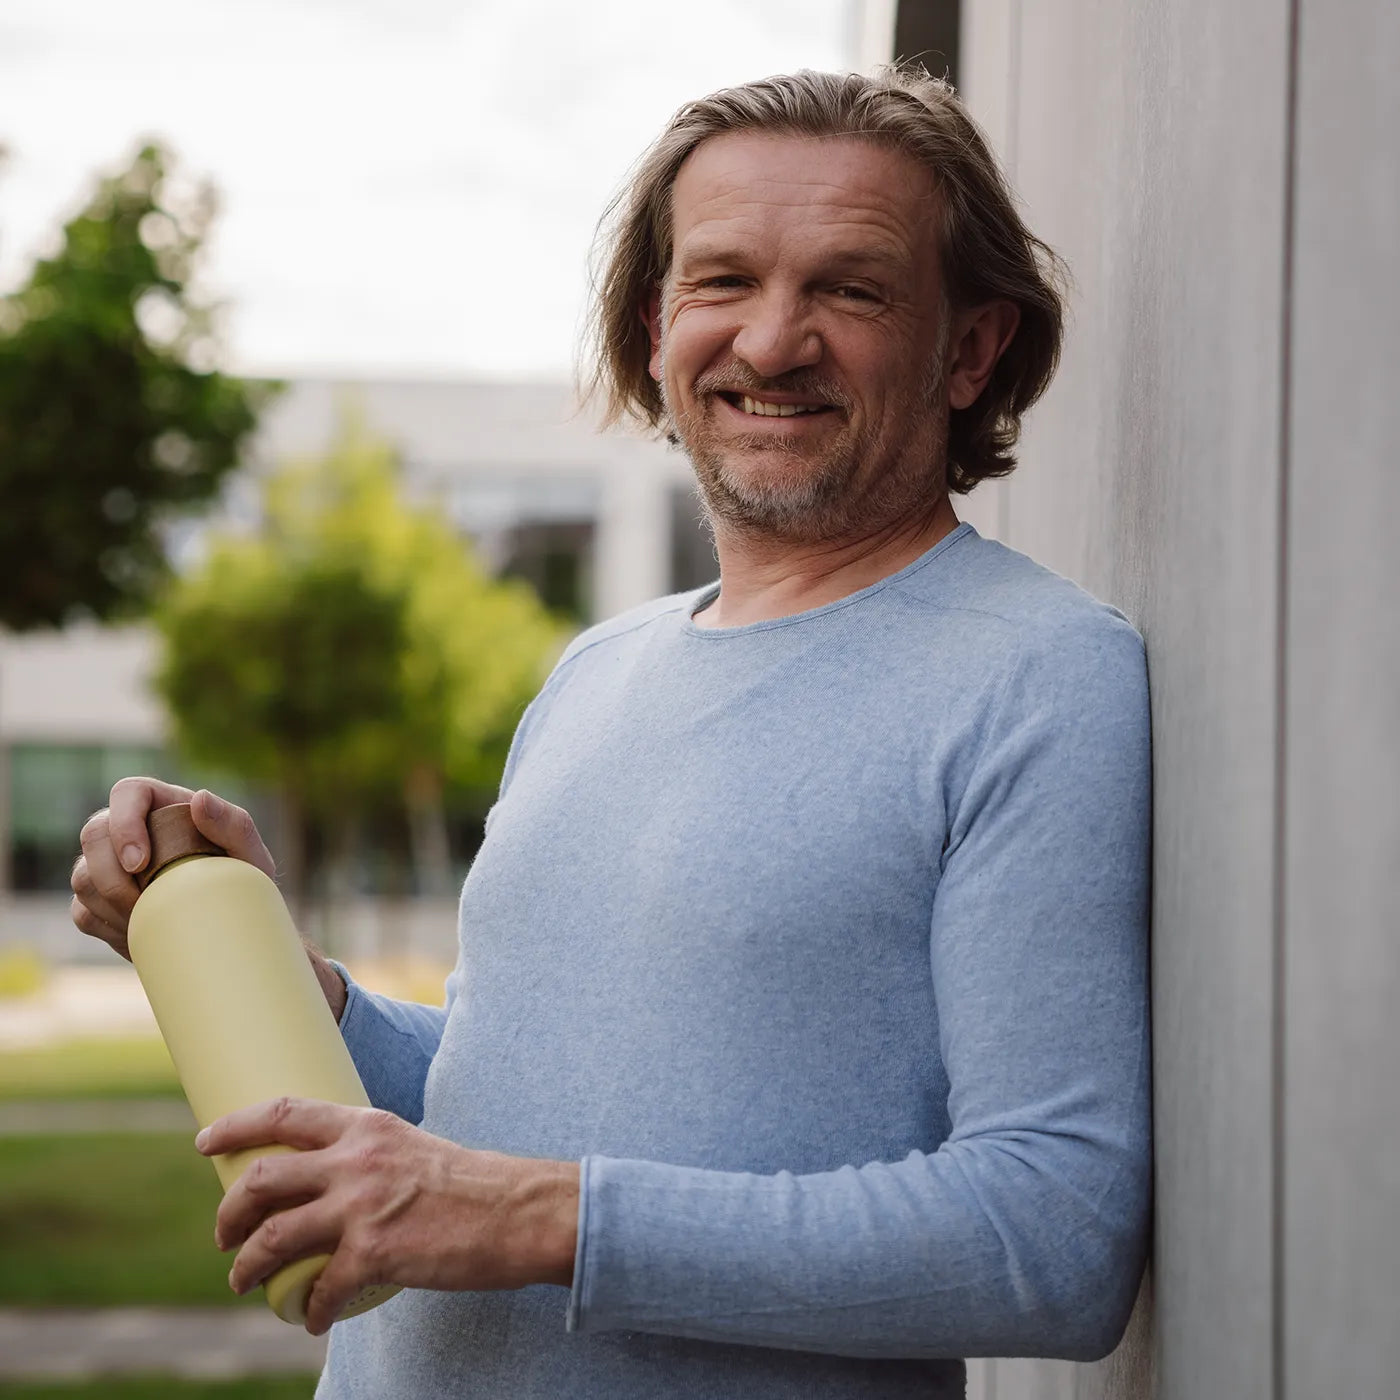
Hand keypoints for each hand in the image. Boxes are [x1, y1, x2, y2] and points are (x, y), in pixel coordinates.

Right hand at [70, 778, 275, 959]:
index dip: (124, 824)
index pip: (127, 792)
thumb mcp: (251, 855)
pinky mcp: (100, 901)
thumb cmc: (245, 881)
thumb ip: (234, 824)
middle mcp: (130, 830)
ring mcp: (109, 865)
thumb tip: (200, 799)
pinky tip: (140, 933)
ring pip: (83, 877)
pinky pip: (83, 912)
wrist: (232, 926)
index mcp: (164, 806)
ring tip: (151, 920)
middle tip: (144, 904)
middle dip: (111, 875)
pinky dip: (109, 927)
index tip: (140, 863)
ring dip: (113, 905)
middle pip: (93, 835)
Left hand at [201, 1098, 579, 1334]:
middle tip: (223, 1233)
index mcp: (367, 1126)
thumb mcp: (413, 1148)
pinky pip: (319, 1289)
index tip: (206, 1140)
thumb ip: (372, 1160)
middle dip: (229, 1211)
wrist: (518, 1211)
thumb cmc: (473, 1183)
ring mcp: (362, 1207)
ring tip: (244, 1280)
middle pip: (263, 1178)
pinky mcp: (374, 1253)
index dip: (236, 1125)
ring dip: (246, 1265)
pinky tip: (312, 1318)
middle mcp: (356, 1160)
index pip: (285, 1112)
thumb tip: (335, 1187)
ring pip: (272, 1237)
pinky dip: (309, 1309)